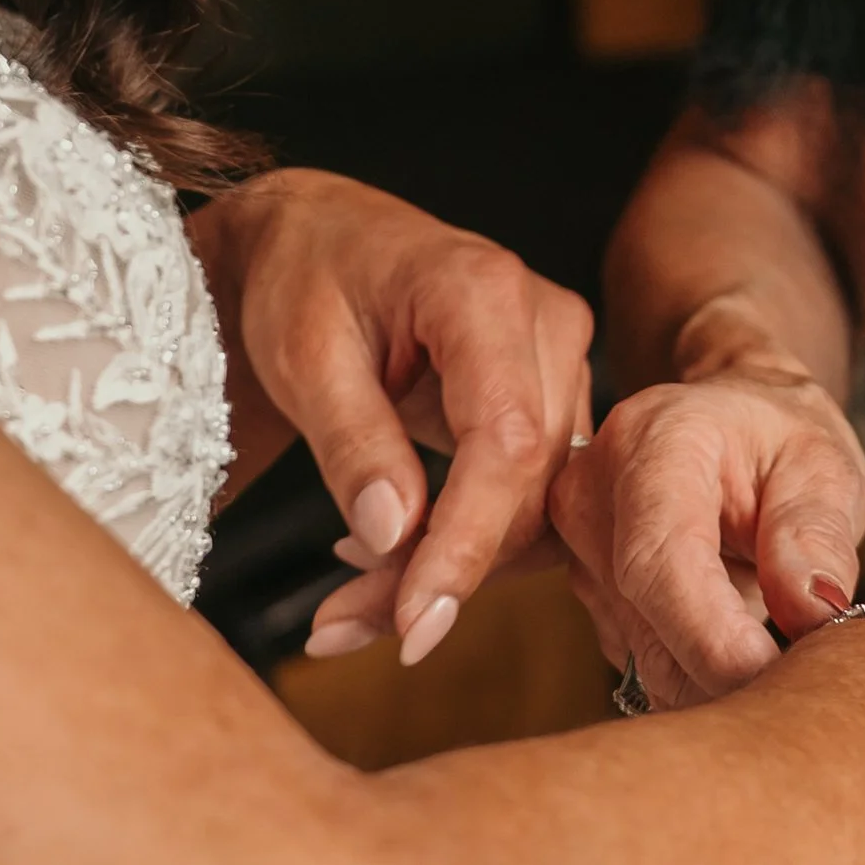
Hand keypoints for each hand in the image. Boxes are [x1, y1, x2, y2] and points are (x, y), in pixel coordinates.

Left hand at [189, 170, 593, 664]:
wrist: (319, 237)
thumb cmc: (303, 276)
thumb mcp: (302, 355)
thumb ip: (352, 443)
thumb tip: (391, 537)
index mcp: (484, 292)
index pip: (507, 441)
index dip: (467, 542)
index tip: (413, 620)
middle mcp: (547, 323)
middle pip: (529, 484)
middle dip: (444, 570)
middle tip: (343, 626)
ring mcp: (562, 361)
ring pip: (538, 502)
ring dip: (451, 568)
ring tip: (352, 606)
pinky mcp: (554, 397)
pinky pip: (531, 492)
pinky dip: (464, 541)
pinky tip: (393, 558)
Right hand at [549, 355, 864, 708]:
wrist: (734, 426)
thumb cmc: (781, 442)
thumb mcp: (824, 468)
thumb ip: (817, 536)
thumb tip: (811, 612)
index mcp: (655, 442)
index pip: (662, 559)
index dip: (710, 635)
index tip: (767, 677)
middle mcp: (594, 492)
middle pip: (647, 621)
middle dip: (724, 676)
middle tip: (799, 686)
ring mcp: (580, 546)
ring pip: (646, 656)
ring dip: (716, 679)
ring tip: (777, 650)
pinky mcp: (590, 592)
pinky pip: (645, 660)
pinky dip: (699, 672)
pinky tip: (738, 645)